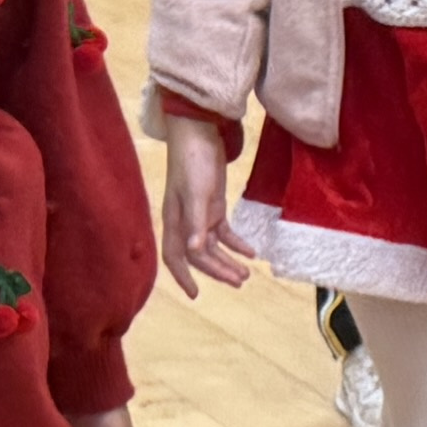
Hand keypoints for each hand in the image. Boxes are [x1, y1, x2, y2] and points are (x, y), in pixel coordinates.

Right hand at [157, 121, 245, 292]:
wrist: (200, 132)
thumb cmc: (193, 161)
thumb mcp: (197, 193)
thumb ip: (195, 222)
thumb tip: (193, 251)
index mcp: (174, 220)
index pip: (175, 256)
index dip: (183, 276)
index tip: (195, 294)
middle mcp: (184, 221)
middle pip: (199, 255)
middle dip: (217, 270)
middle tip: (240, 282)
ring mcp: (199, 214)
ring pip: (212, 246)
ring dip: (228, 260)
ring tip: (247, 274)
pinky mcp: (213, 205)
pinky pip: (224, 232)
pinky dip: (237, 243)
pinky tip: (252, 252)